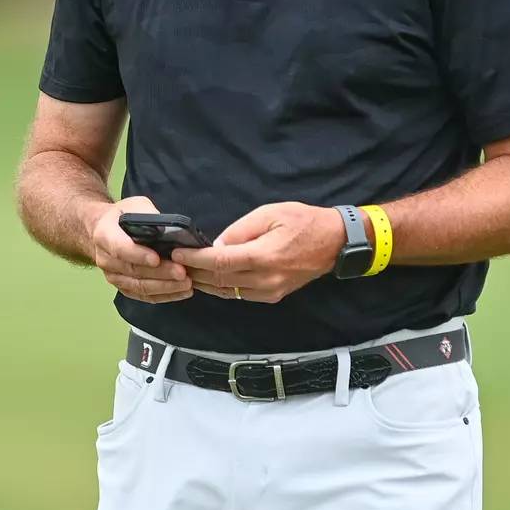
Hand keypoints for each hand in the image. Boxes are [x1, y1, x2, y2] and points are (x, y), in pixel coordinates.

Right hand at [92, 196, 191, 303]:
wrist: (107, 232)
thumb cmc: (123, 216)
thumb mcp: (134, 205)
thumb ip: (147, 213)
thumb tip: (166, 228)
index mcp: (104, 235)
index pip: (120, 248)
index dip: (138, 255)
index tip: (157, 259)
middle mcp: (105, 259)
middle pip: (133, 270)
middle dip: (160, 273)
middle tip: (182, 272)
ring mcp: (113, 276)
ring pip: (139, 286)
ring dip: (164, 287)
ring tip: (186, 284)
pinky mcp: (123, 287)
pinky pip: (143, 296)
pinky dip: (163, 295)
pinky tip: (181, 292)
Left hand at [172, 202, 346, 302]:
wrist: (335, 242)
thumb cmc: (304, 221)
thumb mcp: (269, 214)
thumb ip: (240, 230)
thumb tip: (217, 244)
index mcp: (262, 257)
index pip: (218, 263)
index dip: (194, 260)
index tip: (177, 254)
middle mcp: (264, 280)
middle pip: (219, 281)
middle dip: (194, 273)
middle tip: (174, 264)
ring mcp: (269, 291)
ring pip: (227, 292)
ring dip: (205, 283)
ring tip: (187, 272)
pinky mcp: (273, 296)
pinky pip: (240, 295)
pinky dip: (222, 288)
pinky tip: (211, 279)